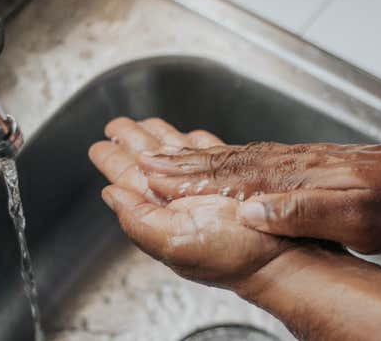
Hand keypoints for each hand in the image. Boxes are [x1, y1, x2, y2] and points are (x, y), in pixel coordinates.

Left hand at [89, 118, 294, 288]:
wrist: (280, 256)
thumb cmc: (234, 256)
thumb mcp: (174, 242)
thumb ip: (138, 219)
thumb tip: (111, 194)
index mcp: (163, 212)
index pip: (131, 181)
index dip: (115, 160)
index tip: (101, 144)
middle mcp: (184, 200)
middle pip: (151, 163)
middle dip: (135, 141)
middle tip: (119, 124)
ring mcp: (209, 189)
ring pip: (179, 156)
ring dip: (162, 139)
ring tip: (147, 125)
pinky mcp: (235, 181)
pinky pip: (212, 156)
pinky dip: (199, 145)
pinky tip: (191, 137)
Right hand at [136, 137, 380, 252]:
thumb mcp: (353, 219)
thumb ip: (300, 213)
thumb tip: (250, 212)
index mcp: (293, 182)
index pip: (229, 180)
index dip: (188, 180)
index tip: (152, 176)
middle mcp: (289, 166)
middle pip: (225, 164)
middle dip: (181, 163)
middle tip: (145, 158)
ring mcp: (298, 162)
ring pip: (237, 159)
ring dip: (199, 159)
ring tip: (170, 155)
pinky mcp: (309, 164)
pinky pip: (257, 159)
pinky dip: (229, 159)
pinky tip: (223, 159)